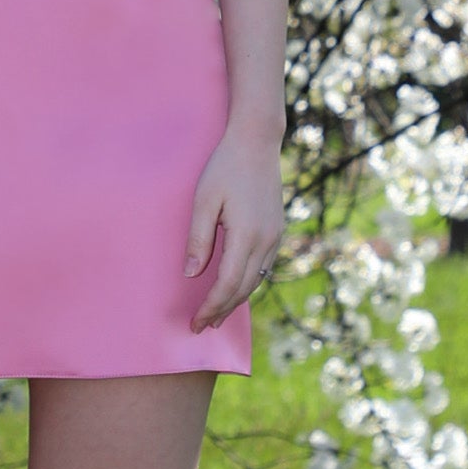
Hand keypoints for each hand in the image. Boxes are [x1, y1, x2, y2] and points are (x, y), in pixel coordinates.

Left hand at [184, 122, 284, 329]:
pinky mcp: (277, 230)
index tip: (195, 323)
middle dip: (222, 310)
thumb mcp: (203, 200)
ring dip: (235, 300)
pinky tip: (235, 288)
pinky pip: (263, 267)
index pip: (227, 285)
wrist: (257, 142)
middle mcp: (266, 241)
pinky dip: (247, 284)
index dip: (210, 308)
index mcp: (246, 236)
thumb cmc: (224, 167)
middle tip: (201, 326)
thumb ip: (198, 239)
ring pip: (256, 281)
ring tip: (216, 315)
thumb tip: (190, 274)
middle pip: (243, 289)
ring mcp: (275, 236)